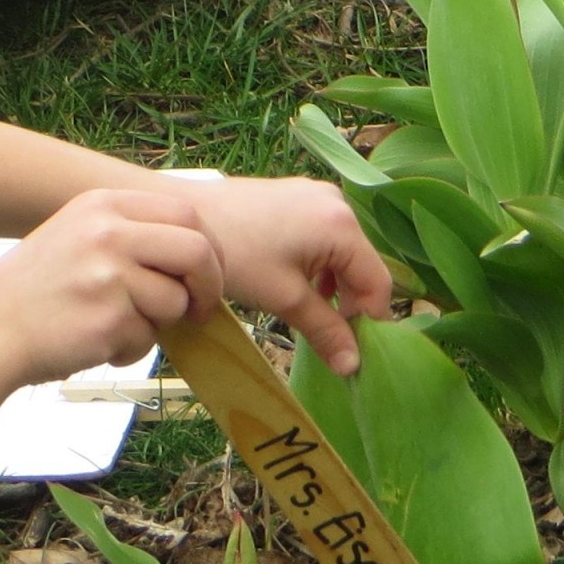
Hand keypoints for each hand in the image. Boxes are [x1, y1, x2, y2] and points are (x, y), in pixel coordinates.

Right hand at [0, 187, 223, 392]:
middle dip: (209, 284)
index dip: (207, 248)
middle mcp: (108, 232)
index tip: (205, 275)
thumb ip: (130, 233)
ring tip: (114, 327)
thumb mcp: (78, 235)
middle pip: (197, 249)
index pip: (185, 212)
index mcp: (102, 204)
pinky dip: (130, 349)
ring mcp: (109, 275)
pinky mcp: (109, 318)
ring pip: (175, 301)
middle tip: (200, 310)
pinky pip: (147, 338)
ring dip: (156, 324)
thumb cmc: (36, 290)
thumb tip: (198, 252)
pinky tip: (93, 342)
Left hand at [185, 177, 392, 372]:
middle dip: (350, 304)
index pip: (378, 283)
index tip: (351, 352)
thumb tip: (353, 367)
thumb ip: (325, 331)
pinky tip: (298, 286)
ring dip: (334, 287)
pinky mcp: (296, 197)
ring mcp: (316, 196)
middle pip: (362, 266)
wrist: (185, 217)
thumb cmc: (237, 256)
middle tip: (330, 340)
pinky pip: (323, 237)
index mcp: (342, 224)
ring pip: (342, 253)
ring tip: (311, 315)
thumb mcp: (285, 298)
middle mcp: (337, 203)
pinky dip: (318, 266)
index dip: (369, 322)